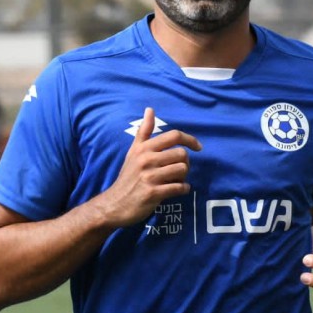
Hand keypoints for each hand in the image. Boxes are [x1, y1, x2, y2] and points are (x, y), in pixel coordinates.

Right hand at [93, 107, 200, 228]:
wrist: (115, 203)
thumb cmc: (128, 176)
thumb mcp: (133, 151)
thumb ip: (144, 131)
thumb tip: (150, 109)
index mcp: (143, 148)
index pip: (173, 136)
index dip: (190, 139)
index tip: (198, 147)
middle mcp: (146, 160)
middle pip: (181, 154)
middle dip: (185, 163)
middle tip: (178, 170)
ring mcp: (150, 177)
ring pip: (182, 170)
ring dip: (184, 177)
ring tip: (176, 180)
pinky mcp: (153, 193)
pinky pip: (179, 187)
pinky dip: (183, 189)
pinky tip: (178, 190)